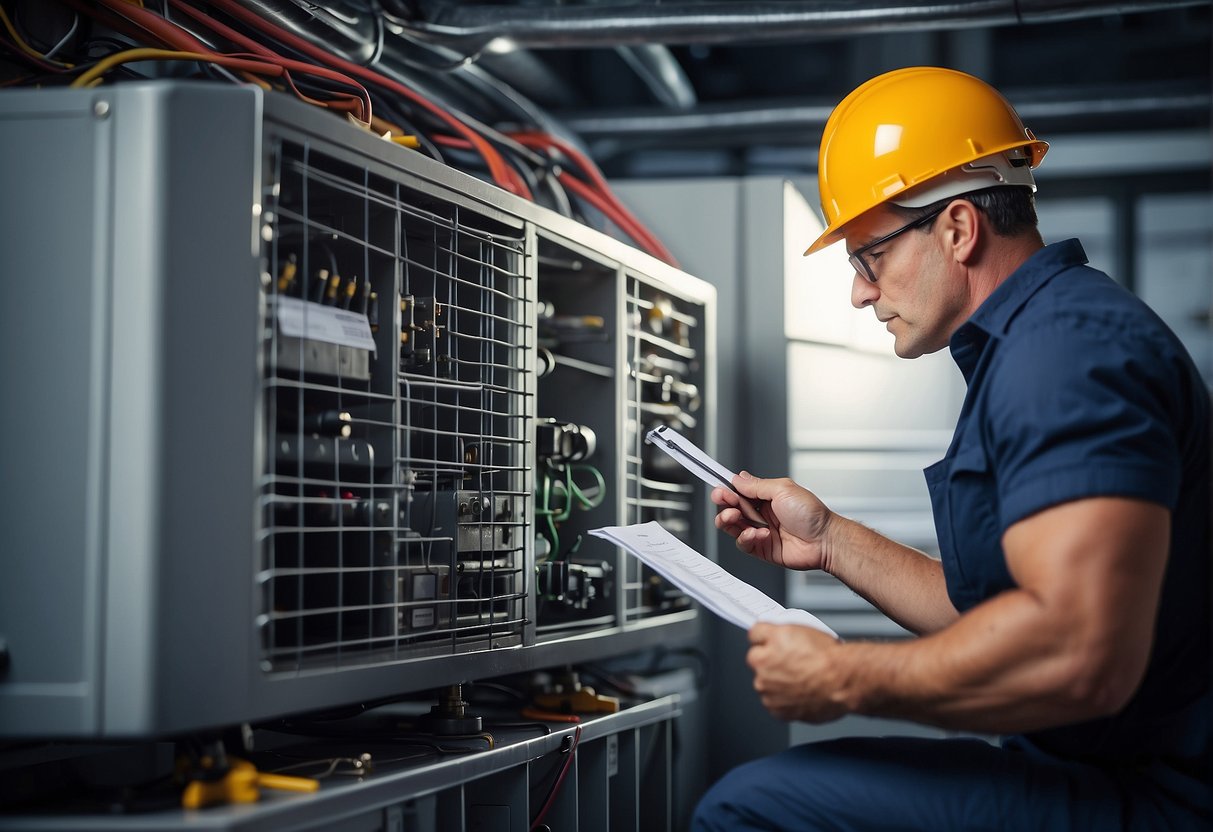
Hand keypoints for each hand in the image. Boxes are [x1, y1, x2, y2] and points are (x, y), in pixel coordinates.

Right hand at [712, 472, 832, 570]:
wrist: (824, 540)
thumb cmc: (811, 514)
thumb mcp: (782, 489)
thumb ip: (757, 485)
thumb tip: (739, 478)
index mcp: (766, 497)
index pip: (739, 492)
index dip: (727, 490)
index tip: (719, 488)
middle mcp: (761, 514)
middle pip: (732, 508)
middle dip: (724, 503)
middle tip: (723, 499)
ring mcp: (760, 531)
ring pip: (732, 527)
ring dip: (729, 520)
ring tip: (734, 516)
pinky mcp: (761, 549)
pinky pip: (743, 543)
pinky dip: (745, 538)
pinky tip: (757, 533)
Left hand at [747, 622, 847, 722]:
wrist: (844, 683)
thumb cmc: (831, 659)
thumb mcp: (807, 630)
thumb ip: (783, 634)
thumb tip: (776, 636)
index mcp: (771, 639)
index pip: (755, 634)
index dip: (765, 639)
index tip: (769, 643)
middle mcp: (763, 663)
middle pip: (756, 660)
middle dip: (769, 662)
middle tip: (790, 665)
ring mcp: (767, 687)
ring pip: (763, 683)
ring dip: (775, 683)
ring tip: (798, 682)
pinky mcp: (774, 708)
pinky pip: (772, 703)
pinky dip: (782, 701)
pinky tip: (798, 695)